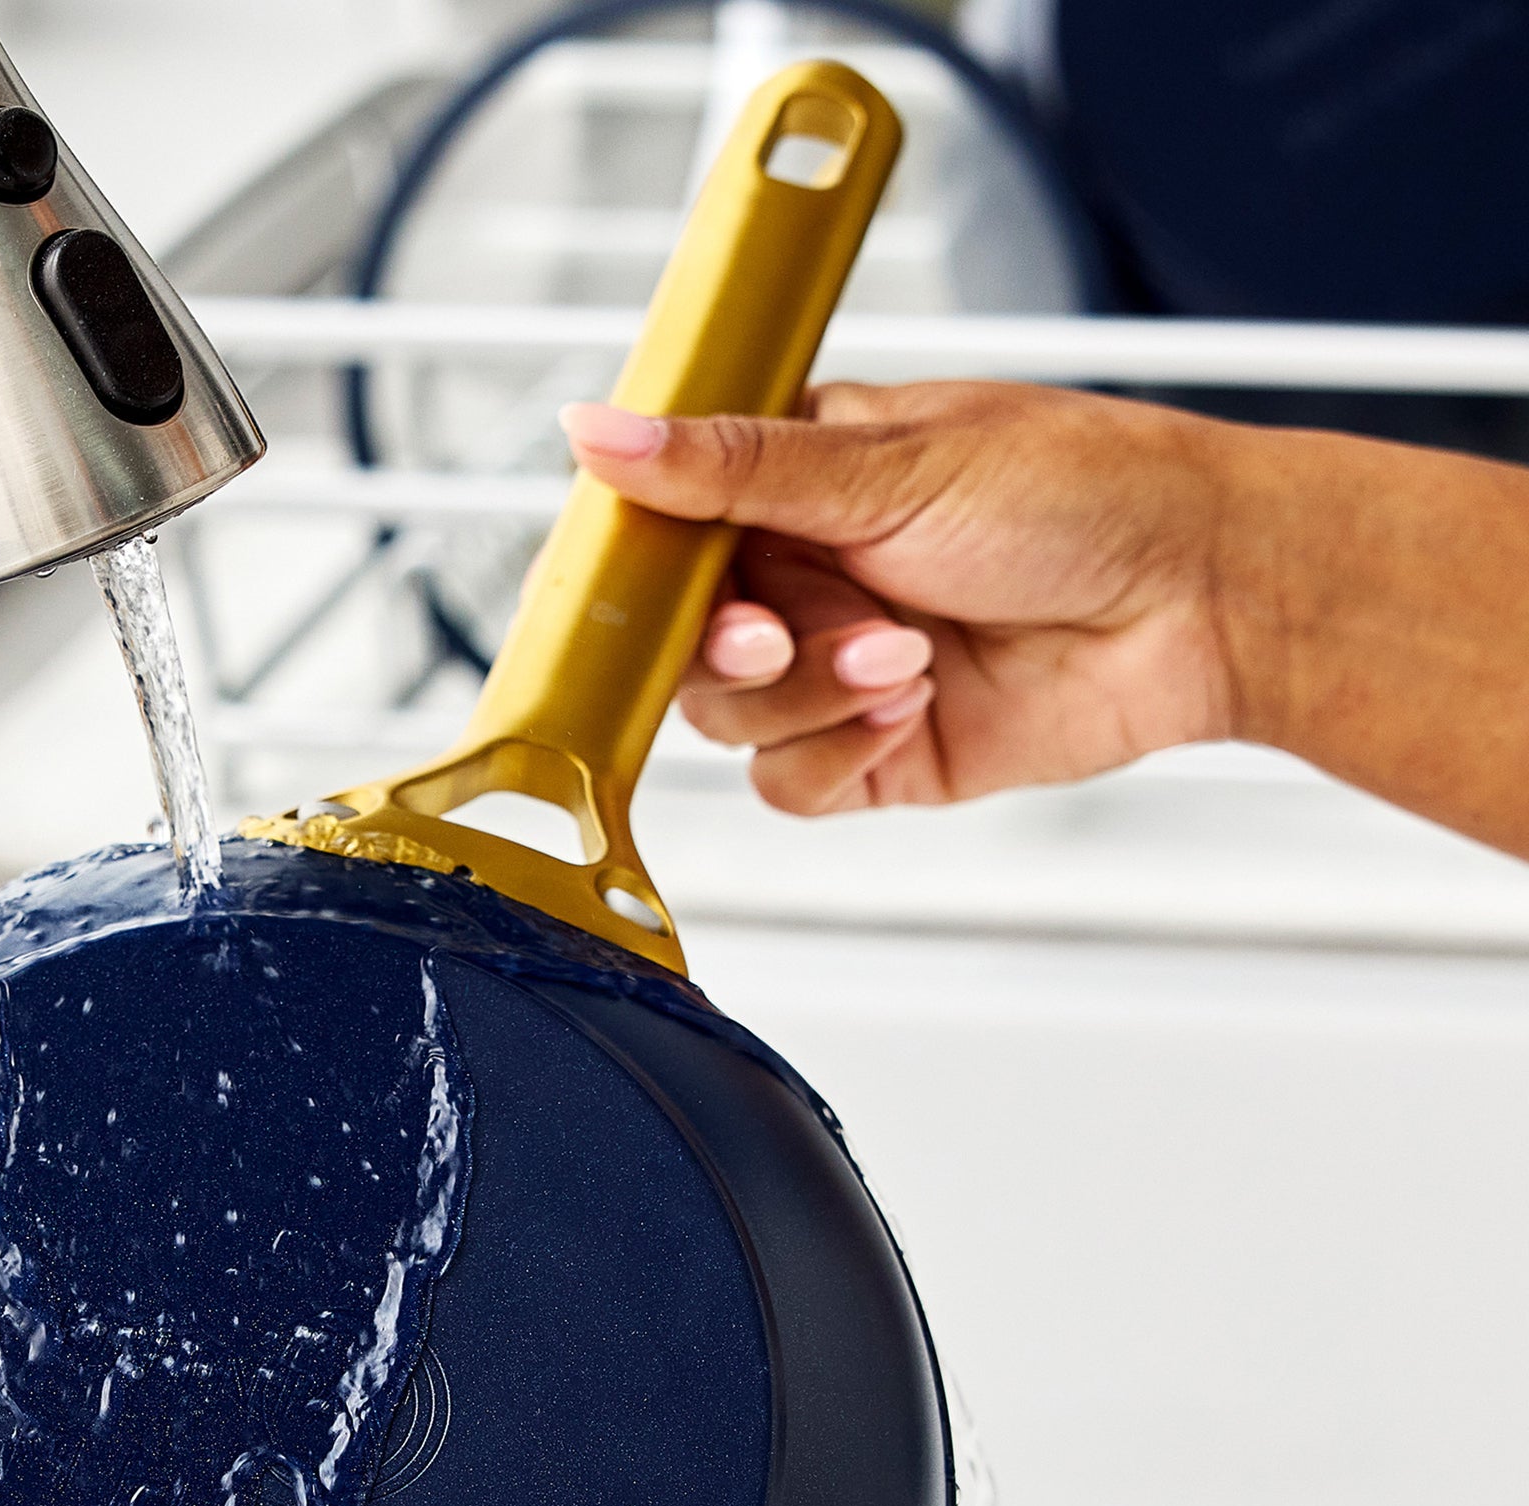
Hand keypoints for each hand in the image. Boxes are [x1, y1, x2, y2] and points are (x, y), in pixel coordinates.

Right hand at [562, 383, 1243, 817]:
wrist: (1202, 598)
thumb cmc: (1084, 490)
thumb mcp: (887, 461)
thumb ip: (730, 465)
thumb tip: (596, 429)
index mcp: (793, 478)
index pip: (662, 530)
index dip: (642, 571)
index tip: (649, 588)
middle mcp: (805, 574)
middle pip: (681, 641)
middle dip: (735, 645)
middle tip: (788, 630)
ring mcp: (834, 667)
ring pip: (731, 718)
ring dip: (810, 694)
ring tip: (906, 653)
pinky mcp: (872, 751)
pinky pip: (789, 782)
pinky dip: (837, 753)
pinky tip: (911, 705)